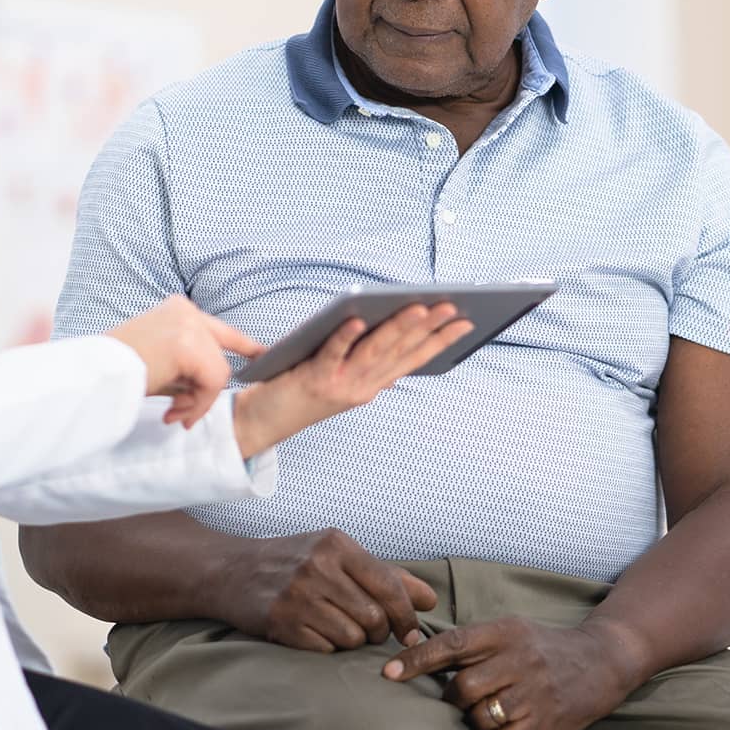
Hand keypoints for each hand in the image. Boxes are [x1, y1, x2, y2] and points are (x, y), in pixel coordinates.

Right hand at [108, 296, 264, 428]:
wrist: (96, 375)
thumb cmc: (118, 372)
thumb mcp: (158, 361)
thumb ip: (186, 366)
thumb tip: (207, 389)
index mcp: (177, 310)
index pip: (219, 328)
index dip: (245, 345)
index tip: (263, 355)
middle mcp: (186, 310)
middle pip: (220, 357)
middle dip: (206, 392)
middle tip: (180, 412)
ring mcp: (189, 325)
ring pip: (219, 373)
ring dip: (198, 402)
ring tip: (172, 412)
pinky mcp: (190, 344)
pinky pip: (213, 383)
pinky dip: (199, 404)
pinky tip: (174, 412)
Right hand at [219, 527, 437, 651]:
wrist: (232, 570)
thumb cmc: (294, 562)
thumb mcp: (338, 555)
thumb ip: (386, 576)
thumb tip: (430, 599)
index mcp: (337, 545)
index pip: (390, 587)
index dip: (406, 617)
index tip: (409, 634)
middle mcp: (318, 566)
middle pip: (374, 618)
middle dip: (376, 632)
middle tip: (363, 627)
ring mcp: (297, 594)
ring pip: (352, 637)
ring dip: (351, 640)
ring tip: (334, 625)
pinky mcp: (281, 622)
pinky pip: (326, 649)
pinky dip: (326, 647)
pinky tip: (312, 631)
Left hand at [232, 304, 473, 456]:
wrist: (262, 424)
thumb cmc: (299, 390)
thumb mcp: (341, 377)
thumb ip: (365, 358)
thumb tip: (395, 327)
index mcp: (371, 386)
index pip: (413, 359)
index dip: (441, 341)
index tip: (467, 321)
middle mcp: (362, 388)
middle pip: (399, 352)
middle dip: (429, 328)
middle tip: (453, 306)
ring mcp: (340, 385)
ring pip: (374, 352)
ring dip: (398, 329)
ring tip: (419, 307)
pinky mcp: (314, 380)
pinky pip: (332, 353)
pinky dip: (346, 336)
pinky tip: (358, 317)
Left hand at [383, 618, 635, 729]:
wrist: (598, 660)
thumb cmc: (539, 646)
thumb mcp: (508, 630)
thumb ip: (471, 641)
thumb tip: (417, 651)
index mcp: (503, 632)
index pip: (451, 643)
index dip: (417, 658)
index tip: (388, 672)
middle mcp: (517, 659)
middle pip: (463, 686)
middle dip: (450, 698)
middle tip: (455, 700)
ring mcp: (533, 692)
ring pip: (480, 715)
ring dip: (471, 721)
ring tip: (479, 715)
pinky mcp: (545, 722)